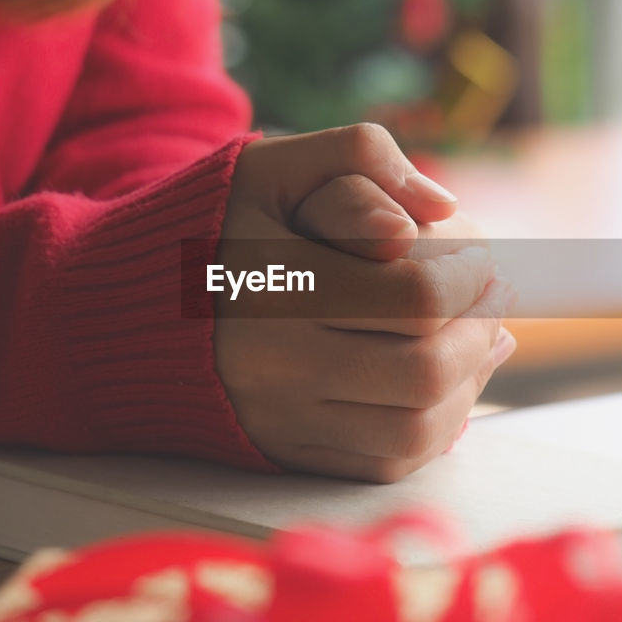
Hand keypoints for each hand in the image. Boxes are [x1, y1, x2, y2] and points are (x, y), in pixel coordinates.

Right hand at [215, 124, 515, 481]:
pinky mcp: (285, 453)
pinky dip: (435, 429)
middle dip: (479, 332)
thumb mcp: (275, 164)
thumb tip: (439, 207)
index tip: (479, 259)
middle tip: (492, 302)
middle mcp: (272, 363)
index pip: (414, 297)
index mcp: (273, 282)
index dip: (470, 276)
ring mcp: (279, 418)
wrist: (129, 309)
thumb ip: (361, 157)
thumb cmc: (218, 224)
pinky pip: (384, 463)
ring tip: (479, 342)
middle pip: (423, 370)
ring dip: (469, 386)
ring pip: (414, 430)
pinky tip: (445, 387)